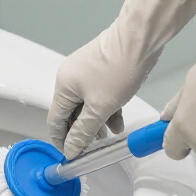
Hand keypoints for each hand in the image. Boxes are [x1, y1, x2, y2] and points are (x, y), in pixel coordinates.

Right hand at [49, 0, 195, 158]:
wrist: (140, 39)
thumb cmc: (118, 69)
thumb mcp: (100, 107)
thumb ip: (84, 131)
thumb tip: (71, 149)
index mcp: (63, 85)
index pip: (55, 120)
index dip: (62, 141)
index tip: (73, 156)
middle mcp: (70, 77)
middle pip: (71, 113)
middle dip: (83, 131)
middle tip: (95, 148)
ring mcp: (86, 71)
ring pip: (87, 104)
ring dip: (97, 121)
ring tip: (111, 134)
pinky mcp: (101, 69)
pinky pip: (98, 94)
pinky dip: (106, 108)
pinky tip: (118, 119)